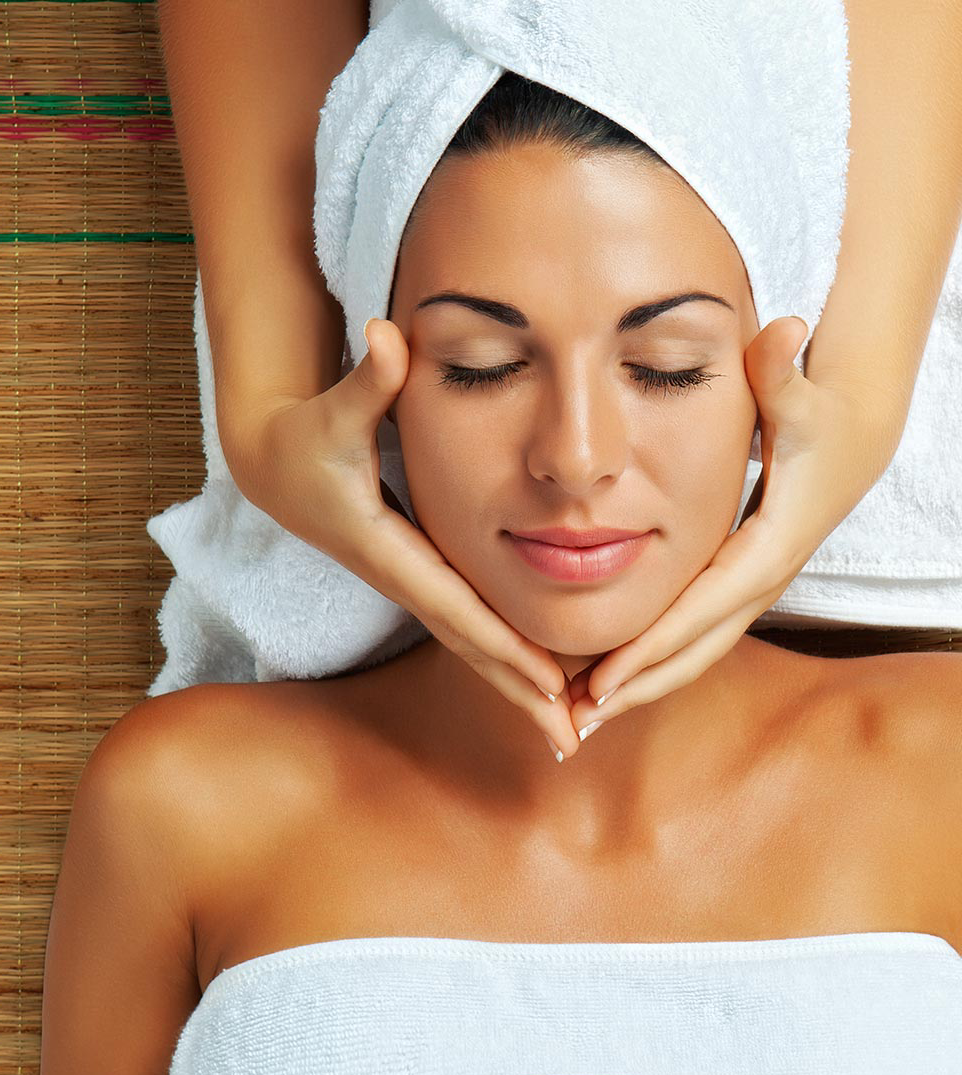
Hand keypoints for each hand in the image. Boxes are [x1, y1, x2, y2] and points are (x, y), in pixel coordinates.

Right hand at [223, 318, 581, 756]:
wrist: (274, 466)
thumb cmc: (306, 437)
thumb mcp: (334, 409)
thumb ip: (367, 380)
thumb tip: (386, 335)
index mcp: (391, 550)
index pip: (459, 608)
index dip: (504, 648)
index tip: (548, 687)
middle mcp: (407, 575)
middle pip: (472, 645)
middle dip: (520, 692)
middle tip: (573, 738)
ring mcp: (416, 579)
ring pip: (474, 642)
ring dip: (518, 685)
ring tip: (568, 725)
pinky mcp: (422, 572)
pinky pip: (471, 622)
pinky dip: (505, 655)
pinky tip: (540, 676)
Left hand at [564, 315, 904, 742]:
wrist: (856, 433)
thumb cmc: (821, 413)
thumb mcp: (802, 393)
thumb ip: (784, 370)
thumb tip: (787, 328)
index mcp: (769, 545)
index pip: (702, 609)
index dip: (652, 648)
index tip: (601, 682)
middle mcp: (761, 576)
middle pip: (696, 649)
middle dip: (637, 687)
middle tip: (573, 724)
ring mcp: (753, 583)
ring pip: (695, 650)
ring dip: (642, 684)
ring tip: (580, 713)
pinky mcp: (742, 579)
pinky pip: (696, 631)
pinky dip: (656, 660)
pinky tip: (612, 673)